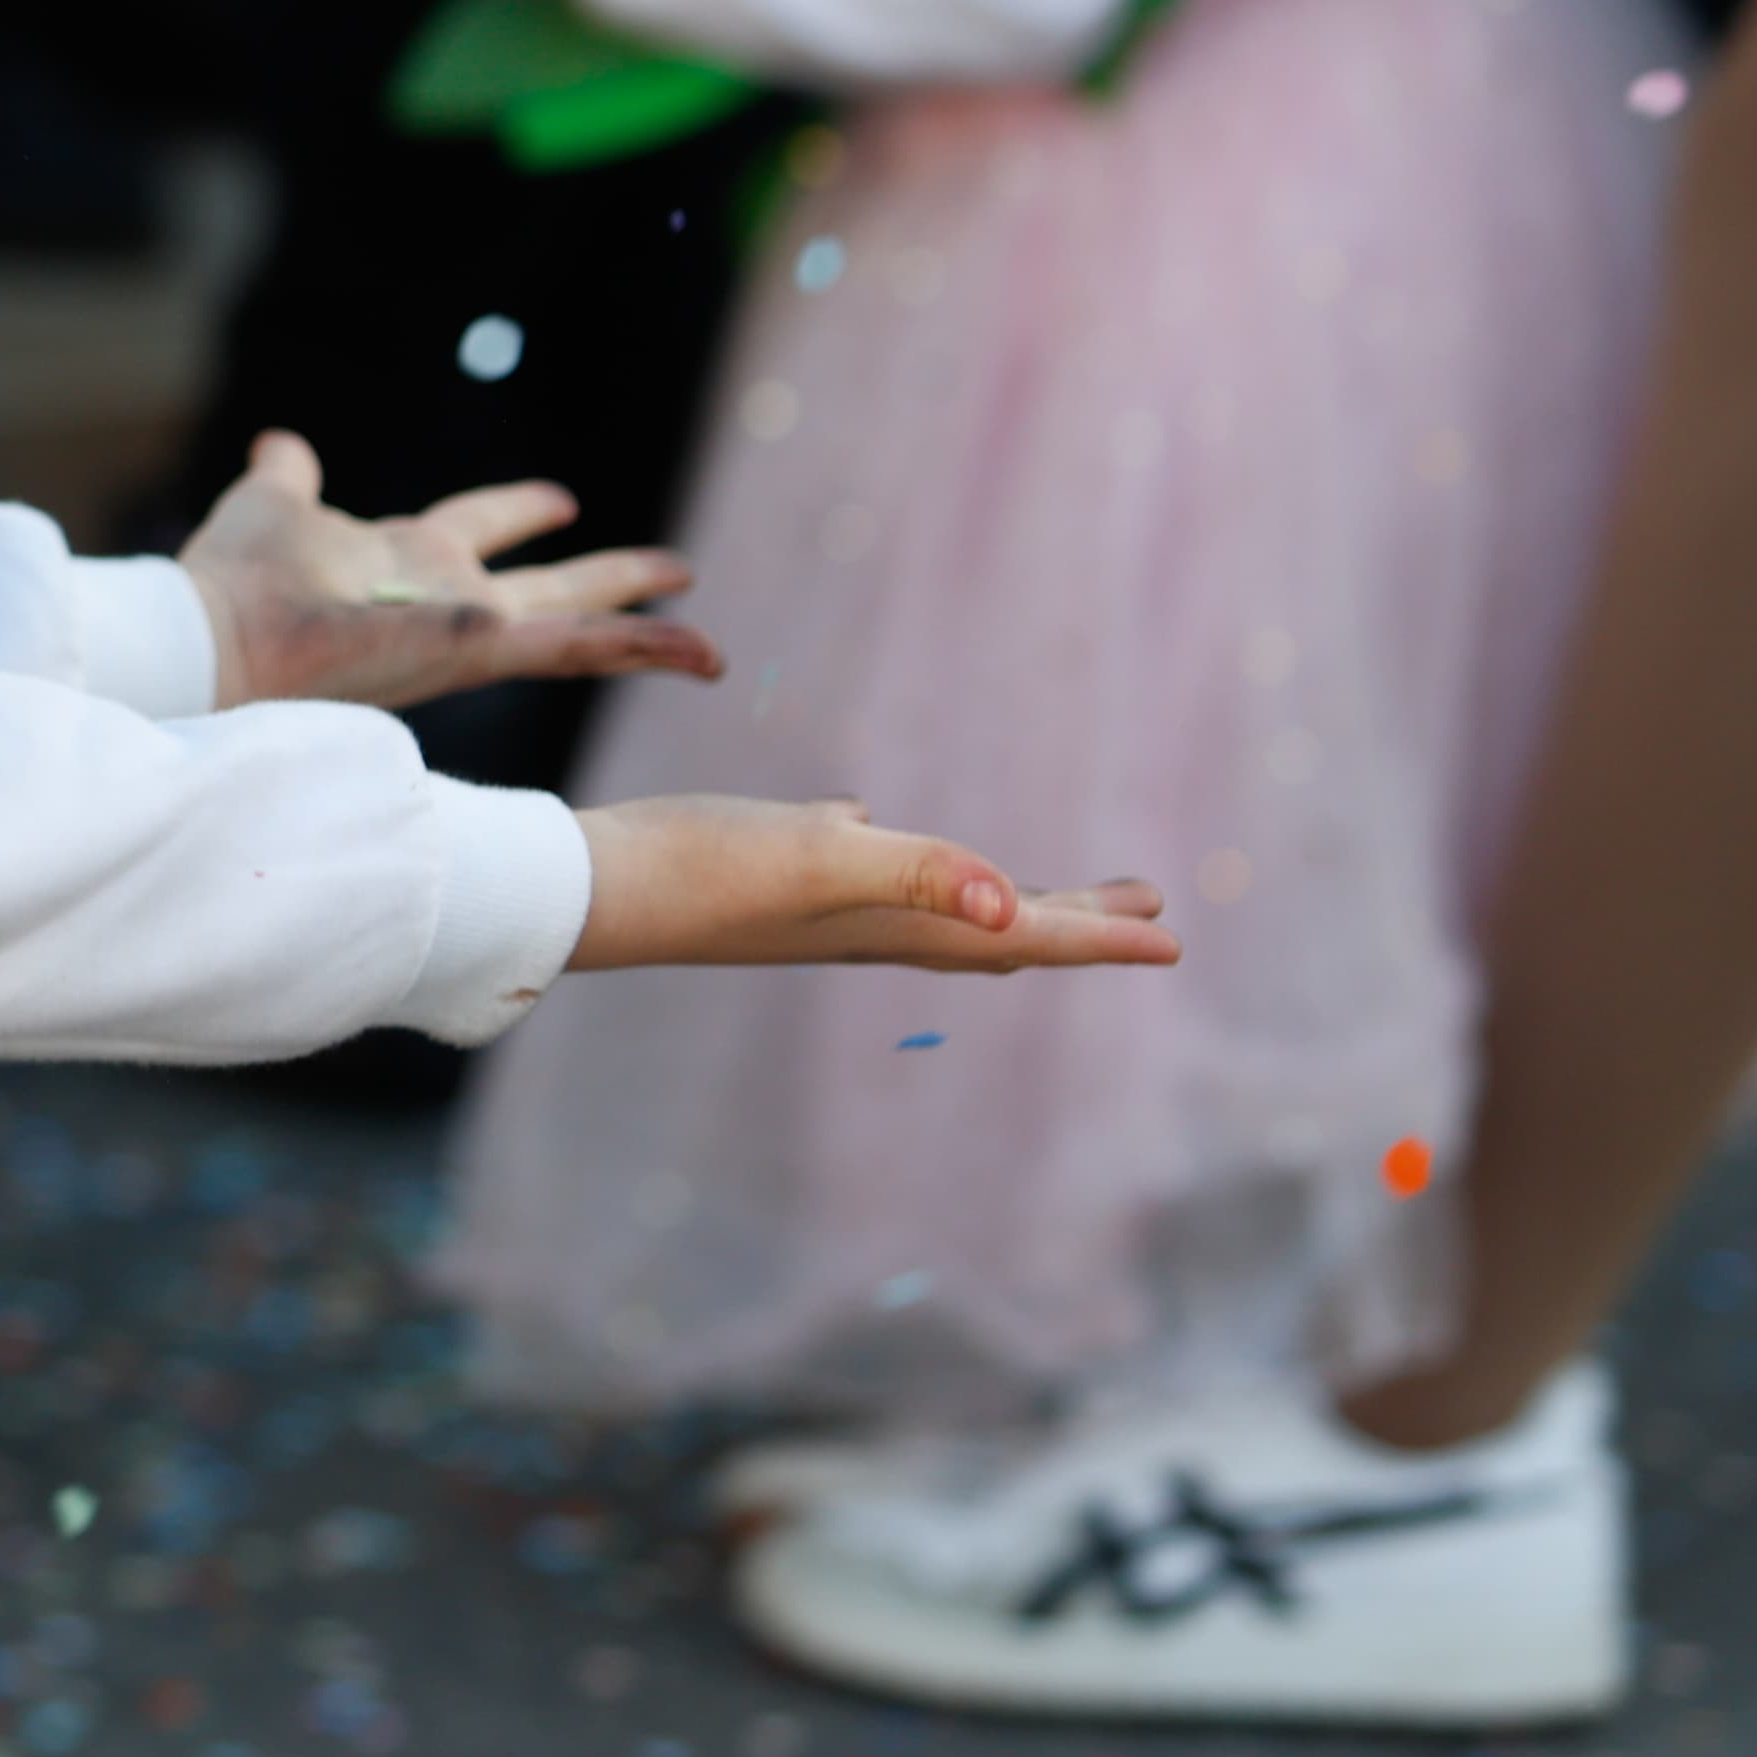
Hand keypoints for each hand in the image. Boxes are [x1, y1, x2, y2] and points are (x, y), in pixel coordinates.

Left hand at [179, 433, 723, 709]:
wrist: (211, 637)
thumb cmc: (233, 580)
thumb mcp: (274, 505)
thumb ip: (289, 479)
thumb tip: (283, 445)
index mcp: (408, 560)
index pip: (479, 530)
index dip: (519, 510)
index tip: (563, 499)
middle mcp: (448, 601)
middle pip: (554, 589)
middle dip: (617, 579)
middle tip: (682, 569)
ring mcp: (463, 631)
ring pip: (577, 637)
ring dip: (644, 642)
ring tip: (708, 650)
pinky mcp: (469, 650)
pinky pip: (559, 646)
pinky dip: (616, 646)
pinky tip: (686, 649)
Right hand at [571, 796, 1176, 975]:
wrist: (583, 889)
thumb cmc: (700, 870)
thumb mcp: (821, 860)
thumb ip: (920, 874)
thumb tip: (1015, 912)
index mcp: (893, 924)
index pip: (1021, 934)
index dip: (1100, 937)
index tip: (1172, 940)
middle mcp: (865, 926)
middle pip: (994, 930)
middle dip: (1073, 921)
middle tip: (1146, 905)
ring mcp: (815, 905)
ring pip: (931, 907)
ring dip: (997, 897)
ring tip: (1034, 883)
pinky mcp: (768, 875)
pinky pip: (856, 865)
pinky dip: (888, 853)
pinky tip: (866, 816)